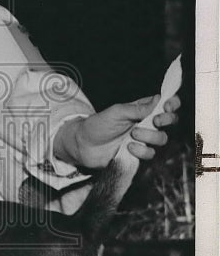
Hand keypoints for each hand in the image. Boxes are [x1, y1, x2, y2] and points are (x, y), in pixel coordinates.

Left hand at [54, 94, 179, 169]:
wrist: (84, 145)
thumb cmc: (98, 124)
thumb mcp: (117, 112)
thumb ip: (138, 108)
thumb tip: (158, 101)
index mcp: (142, 109)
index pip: (164, 104)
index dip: (172, 104)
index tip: (168, 106)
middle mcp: (146, 123)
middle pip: (170, 121)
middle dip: (166, 120)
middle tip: (155, 121)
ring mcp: (143, 140)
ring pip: (162, 138)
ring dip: (150, 136)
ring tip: (133, 134)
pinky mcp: (139, 154)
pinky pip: (150, 154)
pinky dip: (141, 150)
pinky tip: (128, 147)